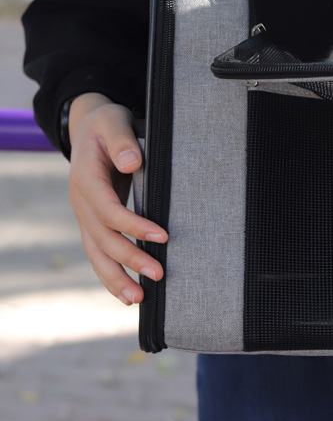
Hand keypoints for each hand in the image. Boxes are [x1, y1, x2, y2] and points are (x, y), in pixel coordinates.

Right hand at [67, 92, 167, 304]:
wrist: (88, 128)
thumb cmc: (107, 124)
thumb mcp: (113, 122)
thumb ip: (122, 141)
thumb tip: (133, 161)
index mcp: (86, 178)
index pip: (109, 210)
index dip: (134, 226)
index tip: (162, 236)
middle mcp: (81, 202)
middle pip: (102, 238)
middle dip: (130, 259)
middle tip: (158, 274)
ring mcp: (85, 215)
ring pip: (96, 253)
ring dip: (116, 278)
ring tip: (139, 299)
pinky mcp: (93, 222)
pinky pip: (98, 253)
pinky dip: (111, 275)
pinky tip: (127, 294)